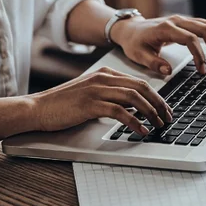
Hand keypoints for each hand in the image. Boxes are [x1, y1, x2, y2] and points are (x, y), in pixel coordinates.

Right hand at [30, 67, 172, 134]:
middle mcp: (102, 78)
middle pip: (141, 88)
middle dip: (159, 104)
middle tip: (168, 117)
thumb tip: (133, 108)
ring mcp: (96, 90)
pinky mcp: (90, 104)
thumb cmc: (62, 104)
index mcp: (104, 74)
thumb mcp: (89, 94)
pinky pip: (120, 112)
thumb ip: (109, 96)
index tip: (164, 109)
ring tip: (158, 125)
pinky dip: (135, 122)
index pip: (138, 82)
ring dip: (151, 113)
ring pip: (134, 98)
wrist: (37, 108)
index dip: (156, 96)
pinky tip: (141, 131)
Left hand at [110, 15, 205, 74]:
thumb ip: (153, 63)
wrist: (131, 29)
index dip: (199, 55)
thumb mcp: (138, 55)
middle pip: (205, 29)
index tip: (202, 70)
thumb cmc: (134, 42)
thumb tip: (168, 71)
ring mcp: (183, 20)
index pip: (190, 39)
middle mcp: (177, 21)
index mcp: (166, 28)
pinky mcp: (186, 23)